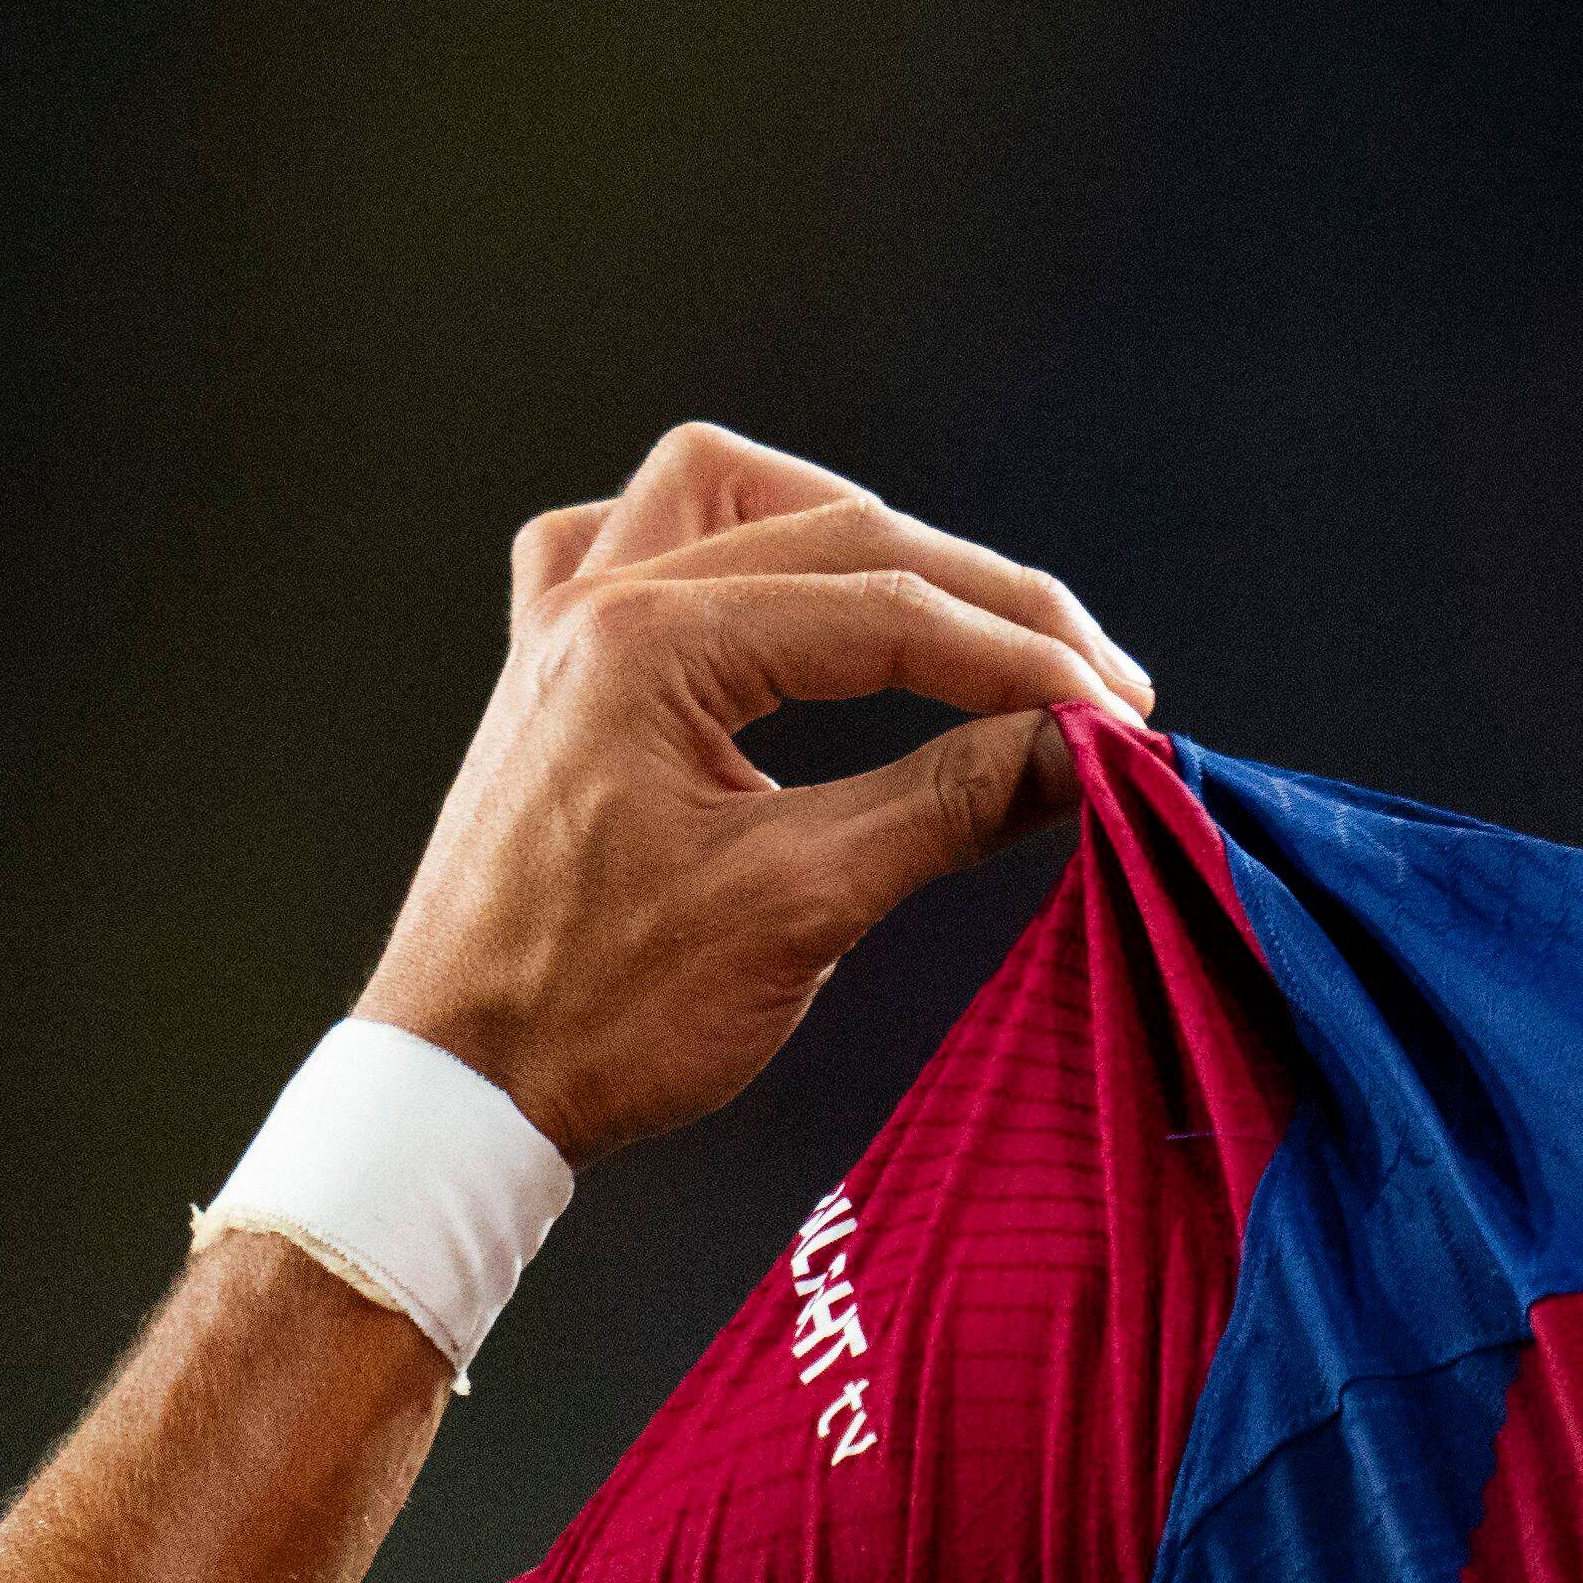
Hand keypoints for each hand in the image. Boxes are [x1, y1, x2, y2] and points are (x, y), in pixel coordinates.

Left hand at [355, 423, 1156, 1158]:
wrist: (462, 1087)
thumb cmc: (601, 1015)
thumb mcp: (802, 905)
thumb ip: (950, 803)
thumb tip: (1080, 748)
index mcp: (647, 648)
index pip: (886, 609)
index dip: (1024, 658)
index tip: (1121, 719)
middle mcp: (598, 607)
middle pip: (836, 533)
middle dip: (981, 599)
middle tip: (1089, 679)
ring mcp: (565, 630)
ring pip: (724, 496)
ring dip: (848, 529)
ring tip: (950, 605)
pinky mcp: (557, 675)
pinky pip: (631, 548)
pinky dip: (727, 552)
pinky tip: (777, 600)